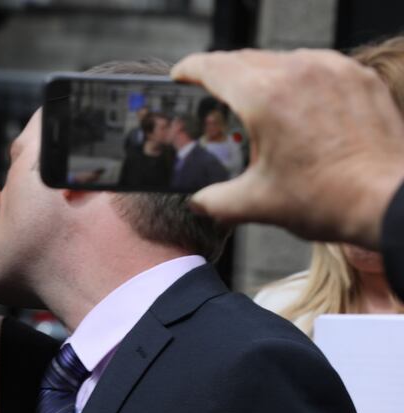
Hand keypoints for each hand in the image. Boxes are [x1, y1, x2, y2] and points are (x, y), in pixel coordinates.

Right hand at [172, 49, 403, 248]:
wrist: (389, 202)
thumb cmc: (327, 200)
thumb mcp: (256, 204)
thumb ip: (214, 200)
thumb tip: (197, 202)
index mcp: (264, 97)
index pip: (213, 66)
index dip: (189, 69)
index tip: (179, 75)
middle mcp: (297, 71)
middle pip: (244, 59)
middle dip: (222, 75)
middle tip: (211, 97)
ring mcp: (332, 70)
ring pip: (280, 60)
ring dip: (260, 76)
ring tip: (255, 106)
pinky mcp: (357, 77)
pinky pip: (315, 65)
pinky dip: (297, 79)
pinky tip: (295, 106)